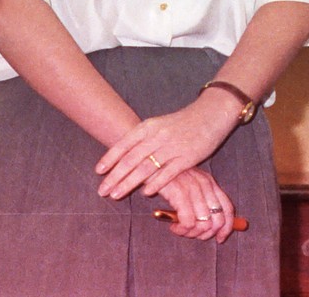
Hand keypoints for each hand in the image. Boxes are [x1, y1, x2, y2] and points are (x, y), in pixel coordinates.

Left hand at [95, 92, 238, 199]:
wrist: (210, 114)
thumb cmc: (182, 122)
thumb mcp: (159, 125)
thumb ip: (143, 139)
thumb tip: (123, 155)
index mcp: (149, 126)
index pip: (124, 144)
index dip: (110, 158)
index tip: (98, 171)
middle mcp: (158, 136)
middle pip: (131, 159)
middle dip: (114, 176)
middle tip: (102, 191)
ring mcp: (172, 147)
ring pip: (145, 168)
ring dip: (128, 183)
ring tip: (116, 195)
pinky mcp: (187, 158)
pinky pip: (168, 173)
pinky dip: (156, 183)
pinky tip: (146, 193)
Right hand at [152, 167, 236, 242]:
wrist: (150, 163)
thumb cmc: (168, 177)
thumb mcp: (189, 185)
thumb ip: (201, 201)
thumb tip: (211, 226)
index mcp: (210, 182)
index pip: (227, 209)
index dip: (226, 228)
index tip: (219, 240)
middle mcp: (205, 184)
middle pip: (217, 220)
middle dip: (205, 234)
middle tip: (190, 233)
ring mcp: (193, 188)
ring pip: (203, 224)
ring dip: (191, 233)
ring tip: (179, 228)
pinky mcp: (179, 192)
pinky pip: (188, 222)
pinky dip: (181, 230)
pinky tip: (173, 226)